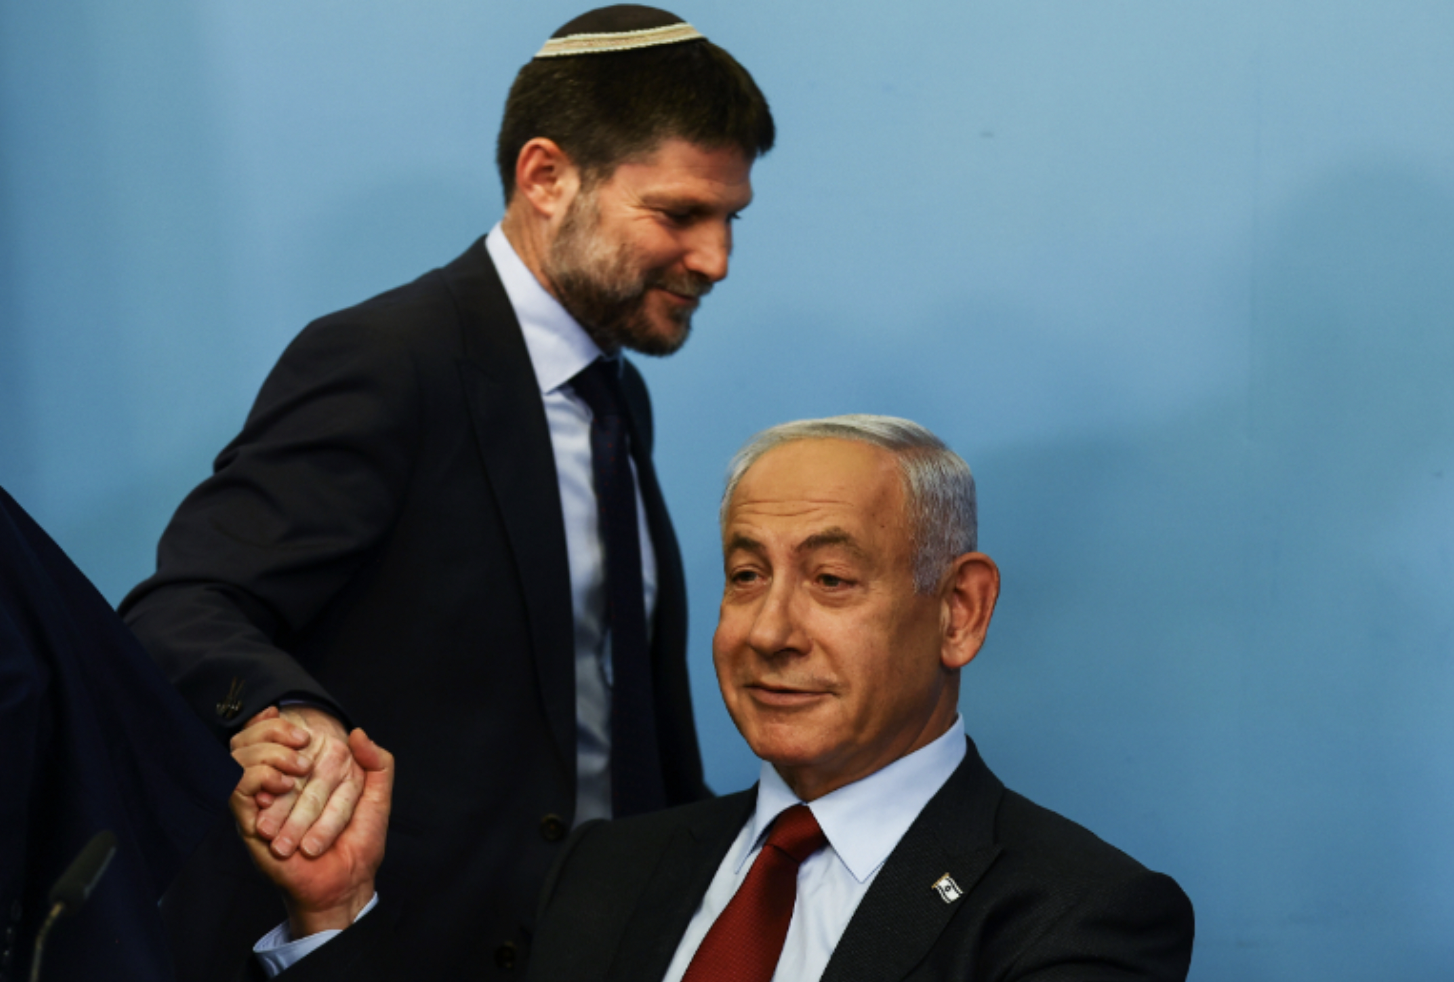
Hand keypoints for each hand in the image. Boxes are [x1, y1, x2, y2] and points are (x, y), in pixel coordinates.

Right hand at [232, 705, 365, 858]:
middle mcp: (280, 785)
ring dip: (269, 755)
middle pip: (260, 742)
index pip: (279, 734)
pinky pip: (238, 787)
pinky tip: (281, 786)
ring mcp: (261, 802)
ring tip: (295, 771)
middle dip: (277, 736)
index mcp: (306, 775)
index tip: (293, 719)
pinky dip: (259, 778)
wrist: (346, 883)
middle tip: (302, 739)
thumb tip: (359, 733)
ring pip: (244, 759)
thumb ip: (378, 764)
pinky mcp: (249, 821)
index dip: (278, 721)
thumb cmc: (360, 843)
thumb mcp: (378, 798)